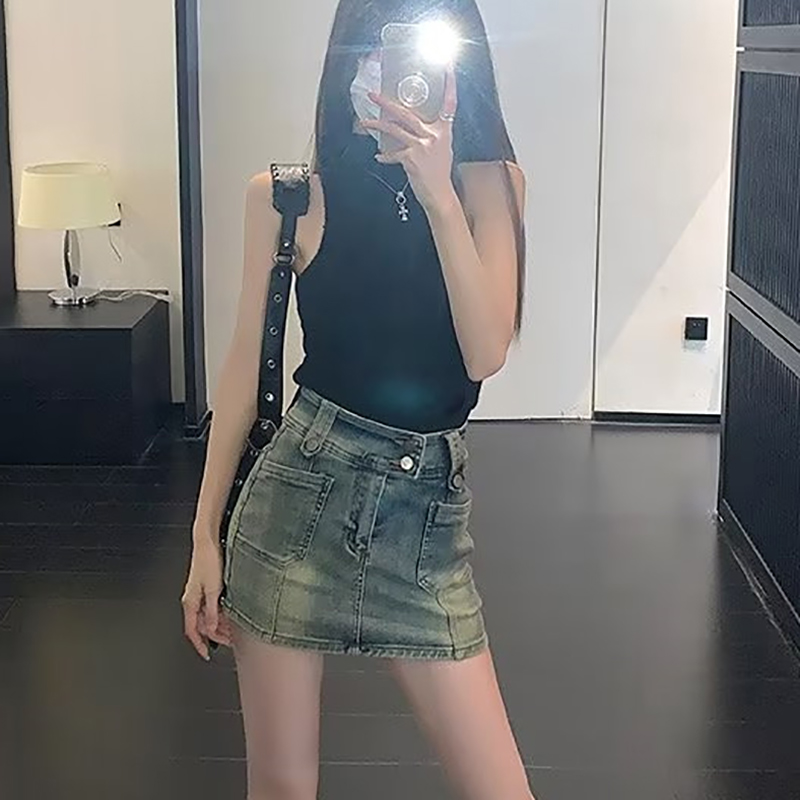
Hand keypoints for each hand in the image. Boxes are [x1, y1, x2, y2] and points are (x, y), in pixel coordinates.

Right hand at [181, 537, 232, 660]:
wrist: (208, 541)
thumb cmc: (208, 560)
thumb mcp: (214, 589)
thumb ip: (212, 611)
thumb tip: (212, 628)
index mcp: (190, 601)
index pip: (192, 630)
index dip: (199, 645)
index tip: (206, 654)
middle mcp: (192, 599)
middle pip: (201, 625)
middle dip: (214, 636)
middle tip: (228, 642)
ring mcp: (198, 593)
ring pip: (207, 616)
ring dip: (218, 625)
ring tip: (233, 630)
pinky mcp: (205, 586)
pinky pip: (210, 606)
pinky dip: (219, 614)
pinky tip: (229, 614)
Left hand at [361, 66, 458, 213]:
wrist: (440, 194)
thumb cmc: (440, 174)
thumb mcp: (443, 150)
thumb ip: (432, 136)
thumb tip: (417, 129)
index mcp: (443, 131)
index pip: (449, 104)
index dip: (449, 86)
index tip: (448, 69)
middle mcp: (432, 135)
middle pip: (407, 113)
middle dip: (387, 102)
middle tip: (373, 95)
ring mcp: (421, 146)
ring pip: (393, 129)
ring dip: (376, 125)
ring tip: (364, 122)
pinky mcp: (410, 159)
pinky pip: (393, 154)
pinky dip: (385, 156)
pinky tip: (379, 157)